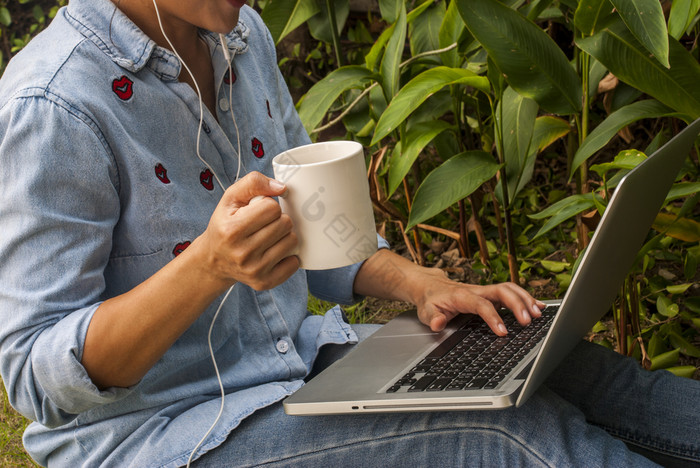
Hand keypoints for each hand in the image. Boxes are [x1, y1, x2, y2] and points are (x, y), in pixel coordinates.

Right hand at [196, 171, 298, 289]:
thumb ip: (254, 183)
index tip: (258, 211)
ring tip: (268, 238)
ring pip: (292, 241)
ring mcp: (254, 270)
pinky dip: (288, 256)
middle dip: (278, 220)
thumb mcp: (230, 198)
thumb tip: (282, 188)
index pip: (272, 207)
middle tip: (265, 225)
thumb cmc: (225, 225)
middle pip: (285, 224)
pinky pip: (294, 263)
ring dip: (284, 236)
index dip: (269, 205)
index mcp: (232, 230)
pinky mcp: (263, 282)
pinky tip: (273, 253)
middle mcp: (242, 253)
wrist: (213, 260)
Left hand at [414, 271, 544, 335]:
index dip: (493, 317)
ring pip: (509, 289)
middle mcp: (476, 290)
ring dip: (525, 299)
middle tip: (528, 321)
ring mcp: (484, 291)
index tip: (503, 332)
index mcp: (462, 296)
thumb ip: (432, 318)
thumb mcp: (425, 311)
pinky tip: (538, 307)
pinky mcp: (490, 294)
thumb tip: (438, 323)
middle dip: (517, 304)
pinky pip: (510, 292)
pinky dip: (525, 298)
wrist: (429, 285)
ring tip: (538, 314)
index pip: (481, 304)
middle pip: (501, 291)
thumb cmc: (430, 300)